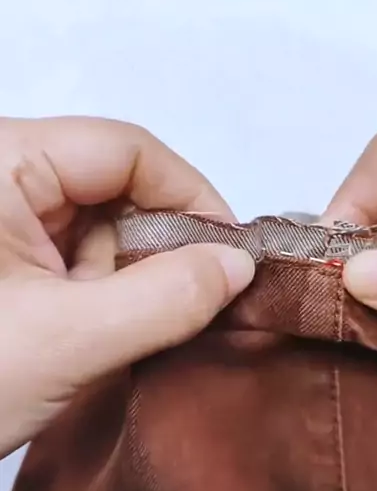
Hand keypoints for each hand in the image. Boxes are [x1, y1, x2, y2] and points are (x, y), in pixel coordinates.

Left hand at [0, 116, 253, 457]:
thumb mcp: (66, 341)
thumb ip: (165, 300)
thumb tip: (239, 266)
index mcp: (2, 160)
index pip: (125, 150)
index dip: (190, 198)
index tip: (231, 259)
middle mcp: (0, 174)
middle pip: (113, 184)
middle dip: (155, 249)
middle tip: (184, 310)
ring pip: (94, 224)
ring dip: (125, 278)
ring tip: (121, 335)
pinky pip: (68, 254)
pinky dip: (96, 293)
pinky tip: (94, 334)